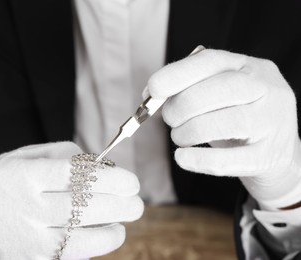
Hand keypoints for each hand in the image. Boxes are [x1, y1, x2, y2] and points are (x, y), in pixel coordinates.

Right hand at [0, 142, 142, 258]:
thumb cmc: (0, 182)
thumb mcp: (23, 157)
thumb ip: (63, 155)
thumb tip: (103, 166)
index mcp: (22, 175)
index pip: (75, 176)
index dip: (111, 179)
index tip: (131, 181)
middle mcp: (22, 208)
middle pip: (82, 207)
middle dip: (120, 205)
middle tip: (137, 202)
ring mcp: (23, 239)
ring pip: (79, 238)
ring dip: (112, 231)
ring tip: (125, 220)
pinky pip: (68, 257)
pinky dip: (95, 247)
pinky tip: (109, 236)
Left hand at [147, 49, 300, 209]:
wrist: (277, 153)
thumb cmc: (238, 118)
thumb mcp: (219, 96)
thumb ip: (187, 89)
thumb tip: (150, 95)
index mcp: (250, 67)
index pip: (211, 61)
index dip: (177, 74)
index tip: (153, 89)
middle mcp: (267, 89)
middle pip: (216, 91)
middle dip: (180, 107)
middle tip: (169, 120)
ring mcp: (272, 123)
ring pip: (221, 123)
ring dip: (187, 132)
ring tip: (179, 137)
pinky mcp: (268, 157)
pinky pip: (228, 160)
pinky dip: (198, 160)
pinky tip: (182, 158)